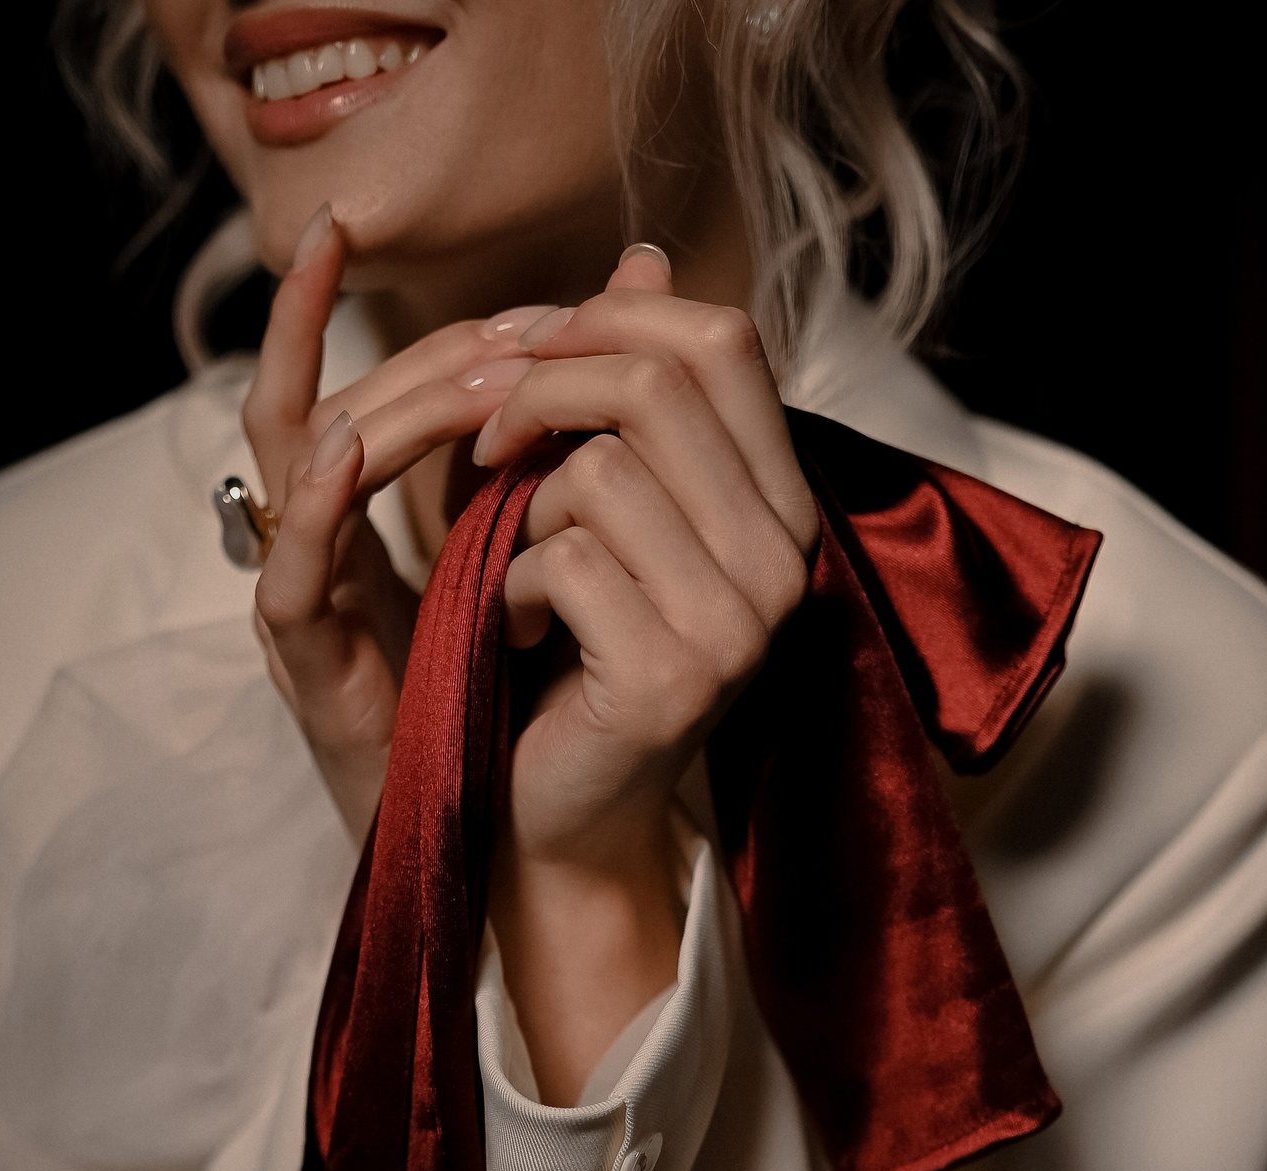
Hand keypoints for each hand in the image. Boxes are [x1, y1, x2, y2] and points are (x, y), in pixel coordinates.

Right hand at [241, 209, 541, 837]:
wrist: (506, 842)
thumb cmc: (510, 699)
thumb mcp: (531, 552)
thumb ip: (550, 445)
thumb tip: (631, 299)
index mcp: (357, 527)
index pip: (345, 393)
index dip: (373, 324)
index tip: (438, 269)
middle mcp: (315, 555)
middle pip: (336, 412)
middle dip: (428, 363)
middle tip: (523, 338)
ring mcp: (306, 612)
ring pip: (308, 474)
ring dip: (394, 412)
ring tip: (487, 378)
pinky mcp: (313, 675)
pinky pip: (290, 579)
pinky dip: (312, 511)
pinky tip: (351, 457)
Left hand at [473, 248, 818, 1098]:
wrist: (553, 823)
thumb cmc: (563, 662)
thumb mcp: (595, 508)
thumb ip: (618, 395)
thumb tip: (640, 250)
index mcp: (781, 506)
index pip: (721, 339)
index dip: (608, 316)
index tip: (519, 354)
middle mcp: (784, 559)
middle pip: (658, 381)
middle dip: (540, 393)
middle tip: (482, 452)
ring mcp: (741, 623)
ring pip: (598, 470)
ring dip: (517, 514)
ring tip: (512, 578)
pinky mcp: (674, 676)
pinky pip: (563, 558)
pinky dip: (508, 588)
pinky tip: (517, 638)